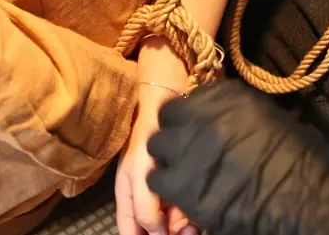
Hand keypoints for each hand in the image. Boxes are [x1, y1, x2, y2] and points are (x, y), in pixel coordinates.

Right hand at [116, 84, 199, 234]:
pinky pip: (189, 208)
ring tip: (193, 224)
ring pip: (174, 222)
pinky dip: (193, 214)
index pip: (131, 231)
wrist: (168, 106)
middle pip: (156, 230)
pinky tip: (199, 214)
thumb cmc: (147, 139)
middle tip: (187, 230)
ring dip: (183, 227)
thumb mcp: (138, 176)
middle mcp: (147, 197)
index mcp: (129, 198)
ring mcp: (166, 192)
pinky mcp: (185, 184)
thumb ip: (143, 209)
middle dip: (169, 234)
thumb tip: (157, 234)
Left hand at [146, 80, 328, 234]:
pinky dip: (169, 188)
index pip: (184, 100)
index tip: (194, 130)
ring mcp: (187, 151)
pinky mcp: (183, 187)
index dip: (186, 118)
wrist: (308, 200)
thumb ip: (233, 113)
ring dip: (168, 160)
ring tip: (186, 175)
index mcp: (223, 96)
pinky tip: (188, 194)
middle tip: (189, 153)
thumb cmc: (301, 159)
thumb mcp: (268, 117)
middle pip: (166, 122)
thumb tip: (220, 119)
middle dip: (175, 136)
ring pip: (156, 150)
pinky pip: (158, 182)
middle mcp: (199, 117)